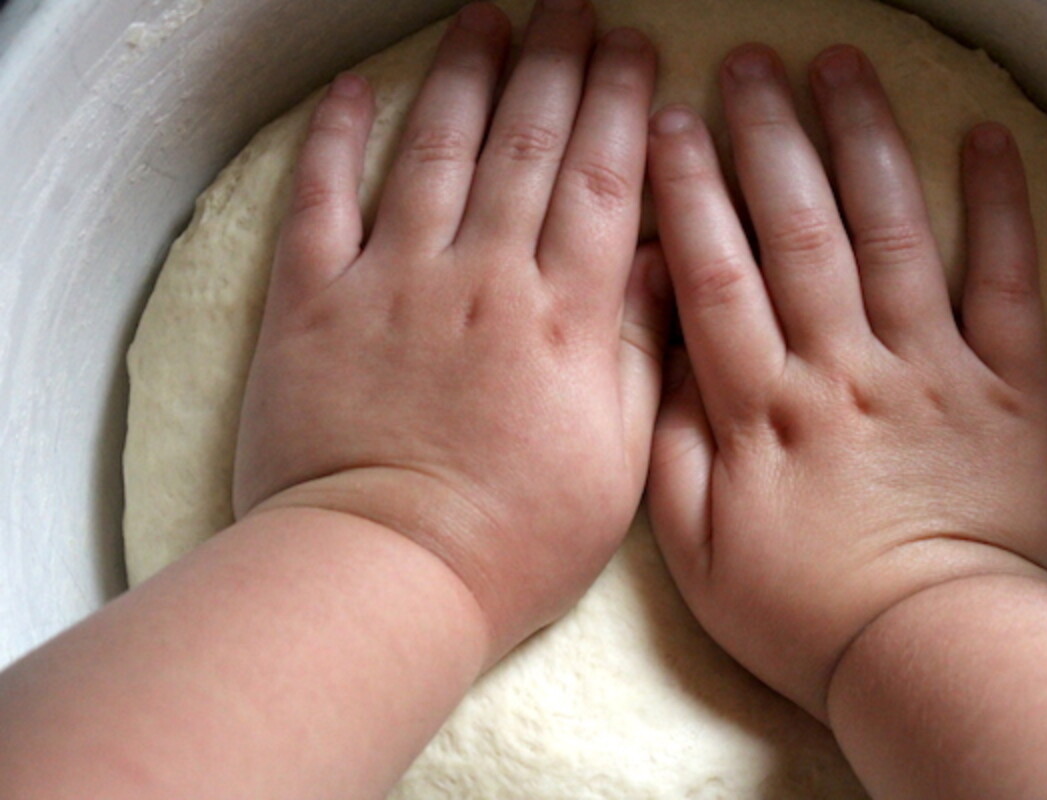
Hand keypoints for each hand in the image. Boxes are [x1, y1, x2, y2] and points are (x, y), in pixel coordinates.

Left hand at [234, 0, 664, 656]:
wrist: (384, 576)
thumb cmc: (511, 539)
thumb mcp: (613, 461)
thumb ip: (633, 350)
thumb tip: (650, 258)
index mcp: (559, 317)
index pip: (599, 182)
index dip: (620, 107)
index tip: (634, 52)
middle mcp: (479, 278)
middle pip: (525, 146)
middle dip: (555, 65)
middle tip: (571, 9)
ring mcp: (391, 283)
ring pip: (436, 152)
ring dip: (466, 76)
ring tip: (488, 18)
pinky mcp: (313, 305)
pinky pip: (323, 201)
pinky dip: (338, 139)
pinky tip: (360, 89)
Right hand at [646, 43, 1046, 720]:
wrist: (935, 656)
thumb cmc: (807, 612)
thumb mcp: (698, 553)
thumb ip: (676, 447)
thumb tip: (670, 356)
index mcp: (764, 407)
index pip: (717, 273)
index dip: (691, 191)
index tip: (674, 124)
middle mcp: (844, 367)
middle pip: (800, 230)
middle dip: (771, 137)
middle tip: (751, 65)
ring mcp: (932, 368)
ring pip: (893, 233)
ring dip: (864, 142)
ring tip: (842, 67)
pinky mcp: (1009, 386)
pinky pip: (1007, 282)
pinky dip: (1002, 207)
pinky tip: (986, 139)